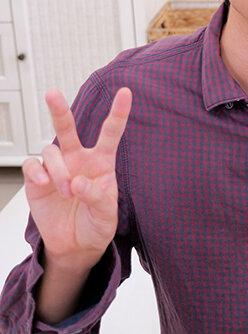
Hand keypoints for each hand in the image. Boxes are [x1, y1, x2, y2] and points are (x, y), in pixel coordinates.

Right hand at [21, 88, 131, 271]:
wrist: (76, 245)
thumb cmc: (97, 224)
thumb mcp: (106, 214)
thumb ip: (97, 196)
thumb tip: (77, 182)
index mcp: (102, 162)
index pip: (111, 133)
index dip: (118, 112)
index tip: (126, 92)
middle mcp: (78, 159)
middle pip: (67, 129)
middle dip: (59, 110)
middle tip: (52, 94)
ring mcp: (57, 168)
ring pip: (51, 152)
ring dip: (58, 171)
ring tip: (66, 191)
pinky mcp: (38, 180)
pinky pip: (32, 166)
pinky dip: (37, 173)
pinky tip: (45, 183)